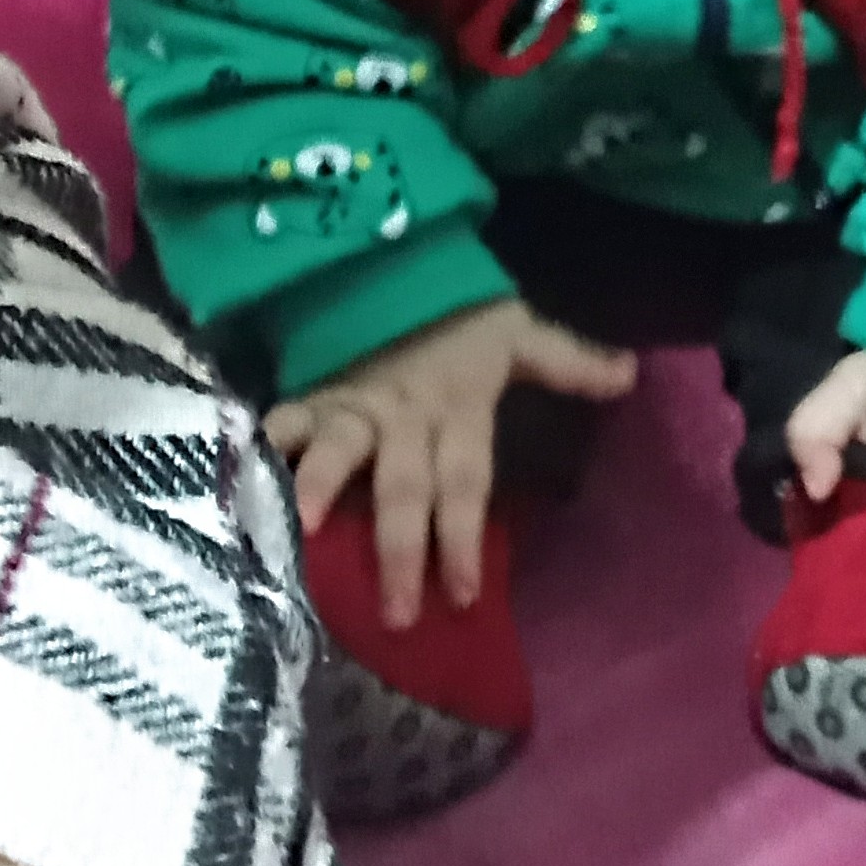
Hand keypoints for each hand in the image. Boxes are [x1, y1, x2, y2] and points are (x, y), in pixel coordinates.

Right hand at [264, 298, 635, 624]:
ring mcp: (352, 408)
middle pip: (404, 486)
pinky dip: (257, 452)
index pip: (464, 480)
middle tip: (398, 612)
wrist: (392, 253)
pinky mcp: (312, 397)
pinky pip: (282, 423)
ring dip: (318, 488)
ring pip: (337, 453)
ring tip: (302, 529)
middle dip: (400, 548)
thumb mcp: (517, 332)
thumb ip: (568, 362)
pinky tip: (234, 484)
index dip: (462, 535)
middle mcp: (403, 417)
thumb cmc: (457, 312)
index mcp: (456, 410)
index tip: (461, 594)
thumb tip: (632, 376)